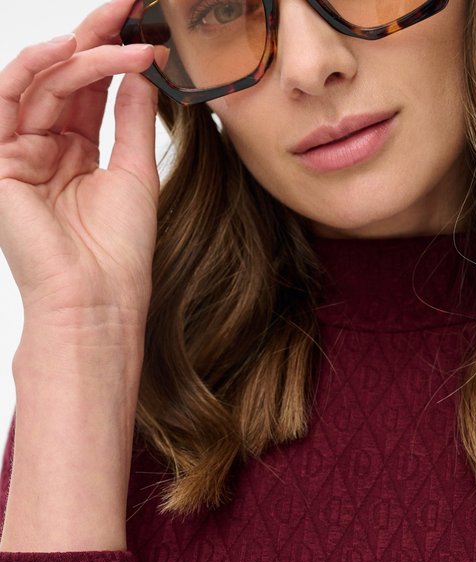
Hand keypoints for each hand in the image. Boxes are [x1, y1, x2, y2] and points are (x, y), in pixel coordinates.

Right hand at [0, 0, 158, 323]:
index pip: (89, 89)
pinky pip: (10, 98)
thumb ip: (134, 120)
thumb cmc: (117, 254)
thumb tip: (141, 71)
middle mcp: (44, 149)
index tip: (143, 22)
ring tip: (120, 37)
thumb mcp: (136, 174)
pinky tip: (69, 49)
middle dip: (96, 36)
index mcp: (75, 154)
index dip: (113, 52)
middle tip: (129, 7)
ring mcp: (18, 152)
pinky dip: (37, 67)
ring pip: (44, 82)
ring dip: (82, 54)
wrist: (97, 300)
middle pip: (65, 76)